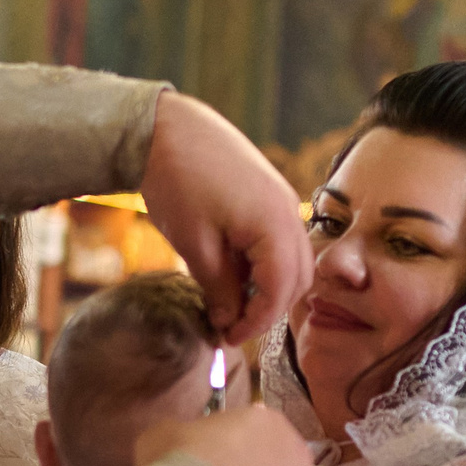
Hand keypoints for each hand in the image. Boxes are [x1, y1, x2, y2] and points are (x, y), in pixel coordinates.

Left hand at [141, 92, 312, 343]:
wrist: (167, 128)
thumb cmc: (178, 182)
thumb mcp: (195, 245)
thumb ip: (219, 287)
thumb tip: (229, 321)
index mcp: (275, 224)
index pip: (281, 290)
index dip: (256, 321)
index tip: (227, 337)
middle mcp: (290, 212)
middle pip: (297, 279)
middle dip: (268, 308)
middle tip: (230, 325)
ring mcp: (284, 201)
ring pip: (293, 261)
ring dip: (268, 287)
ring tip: (229, 301)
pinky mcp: (271, 195)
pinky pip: (281, 240)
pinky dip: (264, 263)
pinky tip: (232, 270)